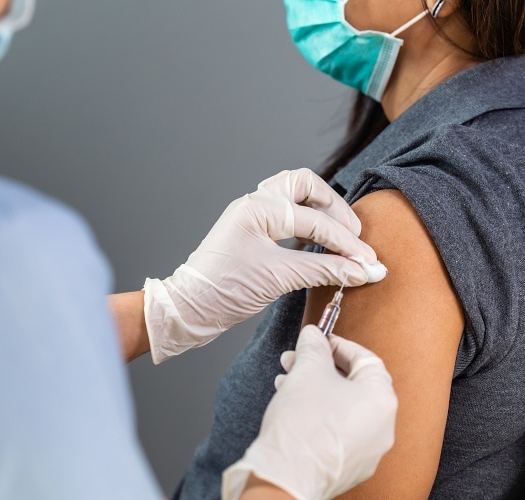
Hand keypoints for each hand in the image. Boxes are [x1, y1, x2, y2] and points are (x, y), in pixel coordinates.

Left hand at [143, 168, 385, 363]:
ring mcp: (252, 215)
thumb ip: (325, 270)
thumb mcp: (279, 278)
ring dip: (321, 211)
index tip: (368, 263)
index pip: (315, 221)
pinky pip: (287, 214)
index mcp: (258, 208)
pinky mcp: (252, 230)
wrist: (190, 307)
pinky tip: (318, 243)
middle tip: (353, 236)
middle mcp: (254, 203)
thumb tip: (363, 271)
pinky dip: (307, 224)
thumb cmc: (224, 290)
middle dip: (334, 208)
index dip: (346, 244)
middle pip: (305, 185)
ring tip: (340, 236)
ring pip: (295, 194)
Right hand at [222, 325, 397, 499]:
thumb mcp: (307, 371)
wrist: (285, 476)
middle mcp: (382, 428)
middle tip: (297, 359)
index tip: (318, 340)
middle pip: (353, 383)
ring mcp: (367, 451)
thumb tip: (314, 335)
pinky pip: (337, 430)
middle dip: (321, 367)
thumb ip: (314, 346)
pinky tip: (293, 406)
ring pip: (343, 407)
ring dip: (315, 389)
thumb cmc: (302, 425)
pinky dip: (318, 413)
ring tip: (287, 382)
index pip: (366, 359)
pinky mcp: (348, 466)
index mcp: (381, 401)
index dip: (339, 345)